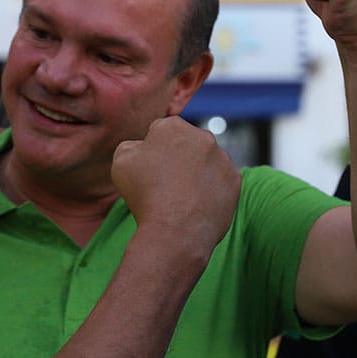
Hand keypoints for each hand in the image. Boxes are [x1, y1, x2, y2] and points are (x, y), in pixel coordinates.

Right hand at [111, 117, 238, 255]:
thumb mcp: (121, 161)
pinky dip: (210, 190)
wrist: (174, 231)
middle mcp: (202, 136)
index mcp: (173, 126)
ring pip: (205, 162)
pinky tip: (196, 205)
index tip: (149, 171)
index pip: (160, 132)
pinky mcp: (234, 180)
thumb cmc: (145, 194)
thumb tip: (143, 147)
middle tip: (164, 185)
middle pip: (186, 145)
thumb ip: (132, 145)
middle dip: (177, 159)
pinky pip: (220, 181)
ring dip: (195, 173)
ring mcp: (222, 158)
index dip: (152, 152)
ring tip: (180, 199)